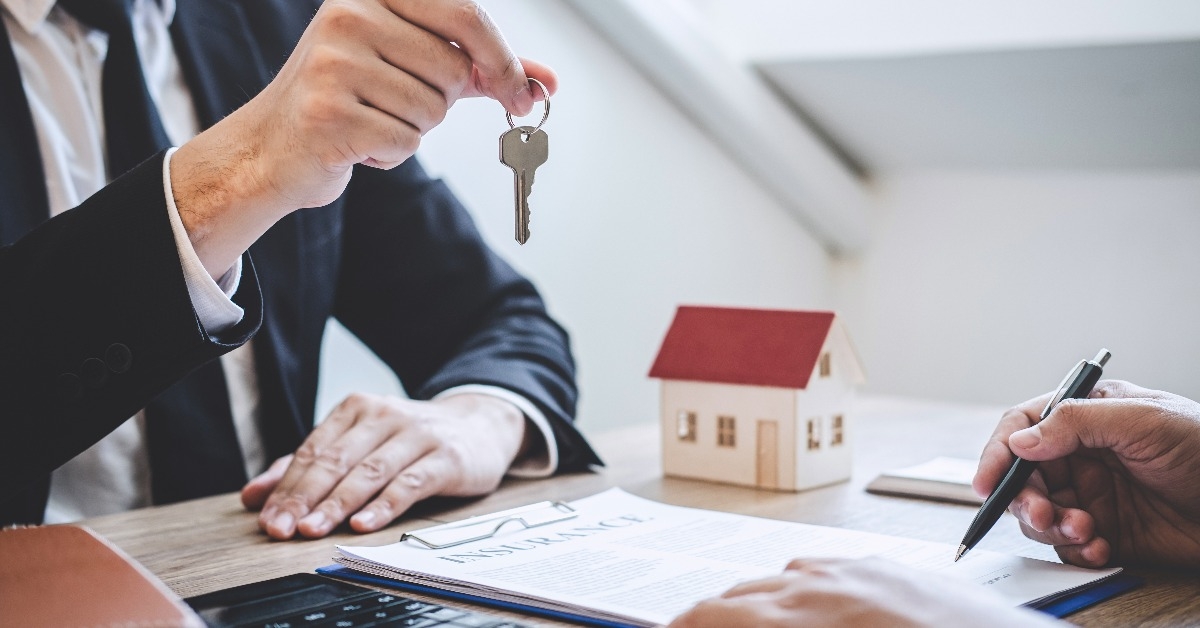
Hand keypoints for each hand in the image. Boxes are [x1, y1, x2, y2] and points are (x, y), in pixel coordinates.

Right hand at [170, 0, 557, 278]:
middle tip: (398, 104)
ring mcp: (333, 65)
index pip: (464, 14)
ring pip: (431, 111)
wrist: (275, 148)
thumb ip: (480, 69)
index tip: (521, 92)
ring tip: (370, 121)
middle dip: (440, 102)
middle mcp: (348, 17)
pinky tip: (358, 143)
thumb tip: (544, 83)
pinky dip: (392, 154)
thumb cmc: (352, 101)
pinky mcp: (327, 114)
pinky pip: (406, 142)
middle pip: (452, 72)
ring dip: (412, 130)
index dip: (502, 58)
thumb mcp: (415, 69)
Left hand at [240, 392, 527, 538]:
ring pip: (369, 472)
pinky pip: (410, 484)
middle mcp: (385, 416)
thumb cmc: (411, 440)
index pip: (314, 450)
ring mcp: (418, 435)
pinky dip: (384, 505)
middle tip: (280, 529)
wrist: (480, 425)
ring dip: (337, 504)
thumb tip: (254, 495)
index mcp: (357, 409)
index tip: (266, 518)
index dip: (287, 486)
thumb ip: (308, 468)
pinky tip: (363, 524)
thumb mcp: (360, 444)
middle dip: (304, 498)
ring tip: (312, 530)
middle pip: (336, 461)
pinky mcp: (446, 458)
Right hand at [668, 558, 1057, 627]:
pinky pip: (823, 570)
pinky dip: (803, 595)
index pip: (706, 617)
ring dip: (758, 610)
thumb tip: (734, 624)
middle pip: (733, 599)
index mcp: (801, 619)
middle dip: (714, 624)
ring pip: (775, 581)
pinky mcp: (888, 566)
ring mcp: (856, 570)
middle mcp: (820, 585)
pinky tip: (816, 616)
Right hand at [974, 380, 1199, 567]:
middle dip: (1023, 499)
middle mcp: (1079, 455)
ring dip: (1051, 526)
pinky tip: (1101, 546)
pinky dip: (1076, 549)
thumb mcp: (1143, 419)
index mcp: (1084, 418)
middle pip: (1022, 476)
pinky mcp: (1104, 531)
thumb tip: (1020, 441)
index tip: (986, 482)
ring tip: (1084, 529)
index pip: (1022, 428)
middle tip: (1042, 514)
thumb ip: (1077, 423)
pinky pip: (1067, 545)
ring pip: (1038, 513)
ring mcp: (1090, 494)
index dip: (997, 453)